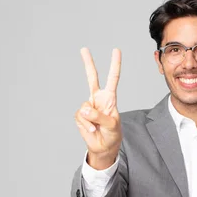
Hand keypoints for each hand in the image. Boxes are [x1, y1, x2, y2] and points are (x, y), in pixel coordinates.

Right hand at [75, 48, 121, 168]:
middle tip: (84, 49)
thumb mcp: (111, 125)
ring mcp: (88, 107)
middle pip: (92, 78)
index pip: (113, 79)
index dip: (115, 65)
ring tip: (97, 128)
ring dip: (91, 120)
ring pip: (85, 107)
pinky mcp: (80, 116)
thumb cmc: (112, 134)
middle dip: (88, 63)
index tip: (116, 51)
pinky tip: (92, 130)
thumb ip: (99, 116)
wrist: (104, 147)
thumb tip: (84, 109)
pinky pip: (80, 117)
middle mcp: (98, 99)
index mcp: (110, 98)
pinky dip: (86, 126)